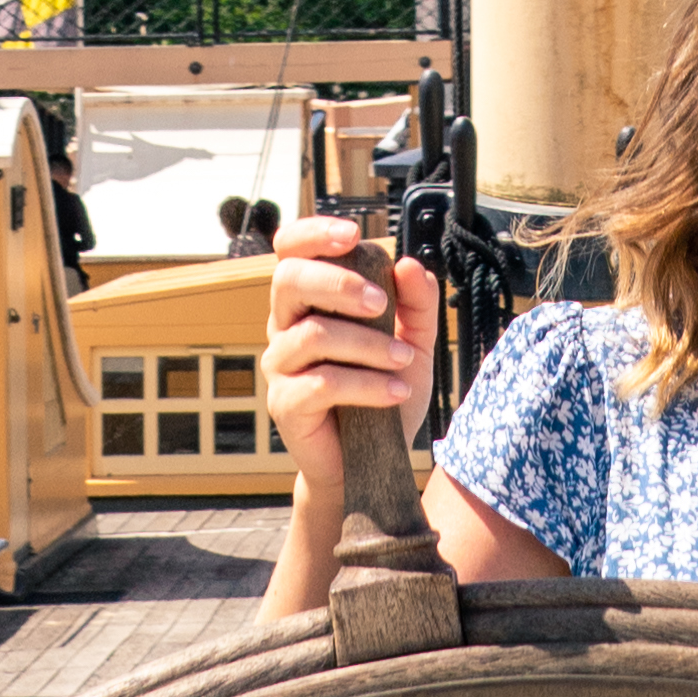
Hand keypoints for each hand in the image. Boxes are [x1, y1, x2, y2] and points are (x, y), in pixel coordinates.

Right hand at [257, 199, 426, 511]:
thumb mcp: (414, 343)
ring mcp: (280, 366)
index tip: (353, 234)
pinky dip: (366, 384)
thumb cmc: (384, 394)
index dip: (313, 233)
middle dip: (338, 283)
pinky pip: (322, 383)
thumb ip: (417, 303)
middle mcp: (285, 326)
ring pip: (314, 335)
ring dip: (368, 345)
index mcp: (308, 301)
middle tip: (380, 303)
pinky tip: (394, 392)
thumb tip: (409, 264)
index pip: (290, 251)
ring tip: (403, 361)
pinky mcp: (285, 404)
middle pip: (288, 279)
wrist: (371, 463)